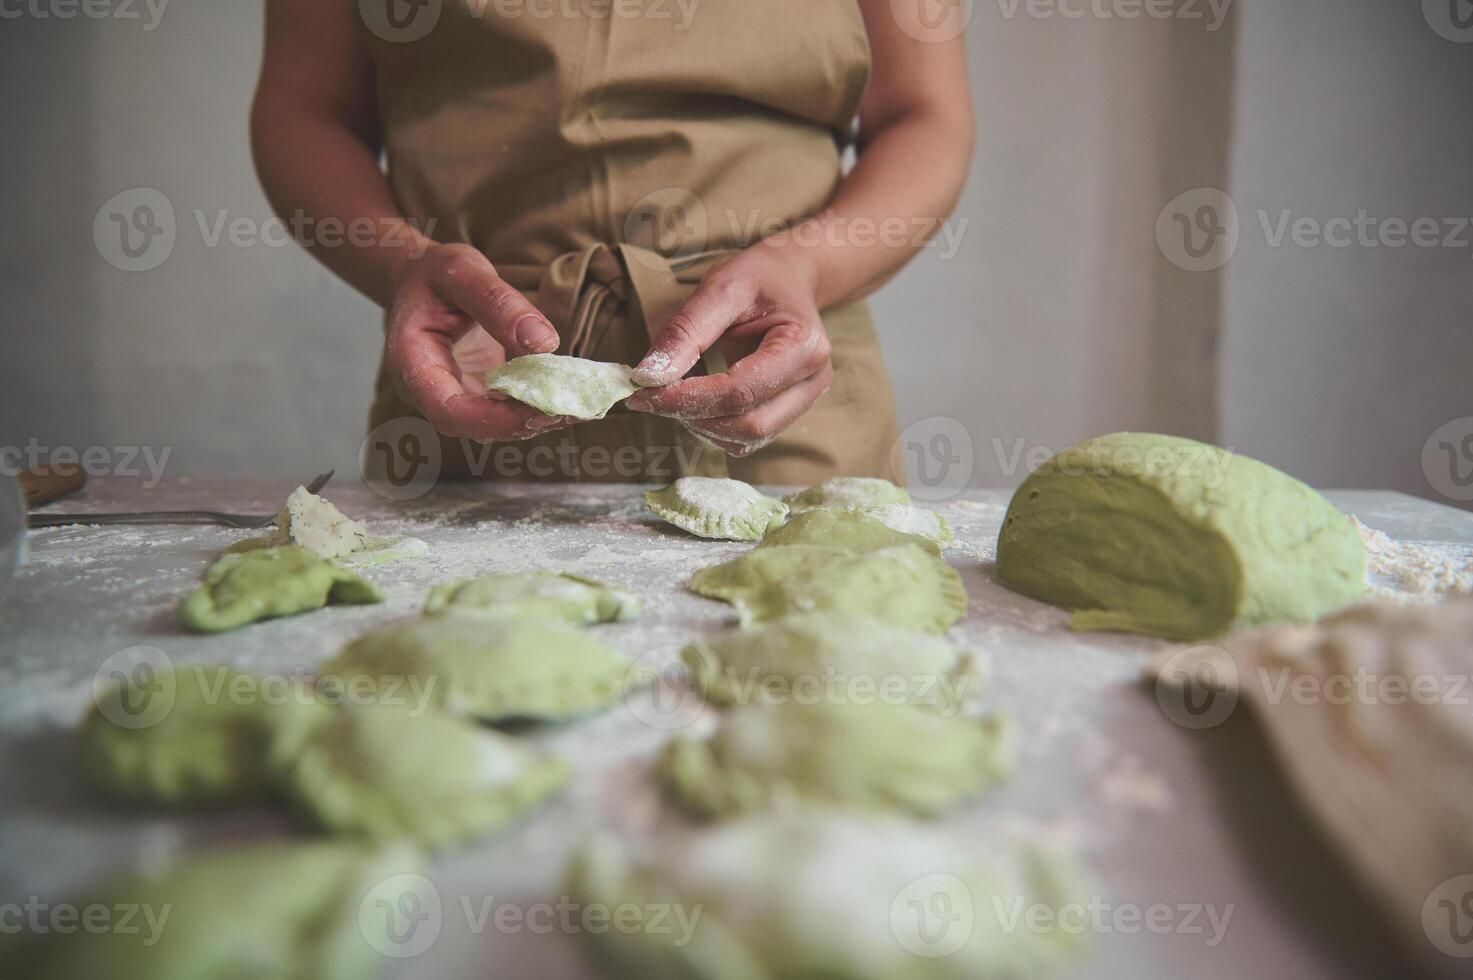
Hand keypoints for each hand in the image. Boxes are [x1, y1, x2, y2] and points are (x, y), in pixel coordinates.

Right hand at [384, 244, 572, 440]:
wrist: (424, 281)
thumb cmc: (434, 274)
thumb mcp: (462, 271)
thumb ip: (497, 303)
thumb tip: (544, 342)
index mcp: (413, 364)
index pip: (449, 411)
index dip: (495, 420)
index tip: (541, 409)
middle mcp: (431, 391)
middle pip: (476, 426)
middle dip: (526, 423)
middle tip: (574, 409)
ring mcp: (455, 396)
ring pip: (496, 425)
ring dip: (539, 418)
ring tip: (582, 403)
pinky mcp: (479, 394)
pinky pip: (508, 409)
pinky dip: (539, 404)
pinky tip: (572, 393)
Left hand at [626, 247, 833, 455]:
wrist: (790, 279)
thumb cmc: (759, 277)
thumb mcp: (720, 288)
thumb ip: (686, 331)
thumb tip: (649, 376)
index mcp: (804, 346)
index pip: (740, 392)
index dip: (688, 398)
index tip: (643, 393)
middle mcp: (813, 381)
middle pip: (747, 425)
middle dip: (693, 416)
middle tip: (652, 394)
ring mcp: (806, 401)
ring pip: (747, 438)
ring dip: (701, 424)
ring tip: (677, 389)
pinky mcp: (789, 413)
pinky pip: (747, 437)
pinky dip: (713, 425)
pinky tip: (698, 397)